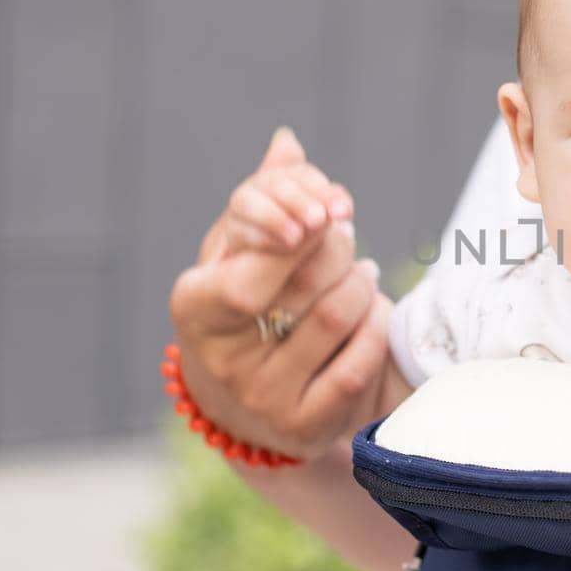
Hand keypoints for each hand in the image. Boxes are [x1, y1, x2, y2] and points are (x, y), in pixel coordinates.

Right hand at [169, 127, 393, 460]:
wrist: (246, 407)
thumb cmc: (245, 306)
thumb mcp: (240, 251)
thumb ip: (264, 195)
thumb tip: (289, 143)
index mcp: (194, 305)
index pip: (249, 269)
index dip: (295, 234)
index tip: (325, 210)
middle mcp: (222, 359)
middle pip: (306, 286)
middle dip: (337, 248)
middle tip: (345, 232)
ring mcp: (262, 398)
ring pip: (338, 317)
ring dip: (361, 282)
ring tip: (360, 271)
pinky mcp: (304, 427)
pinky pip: (360, 363)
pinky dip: (376, 325)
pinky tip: (372, 309)